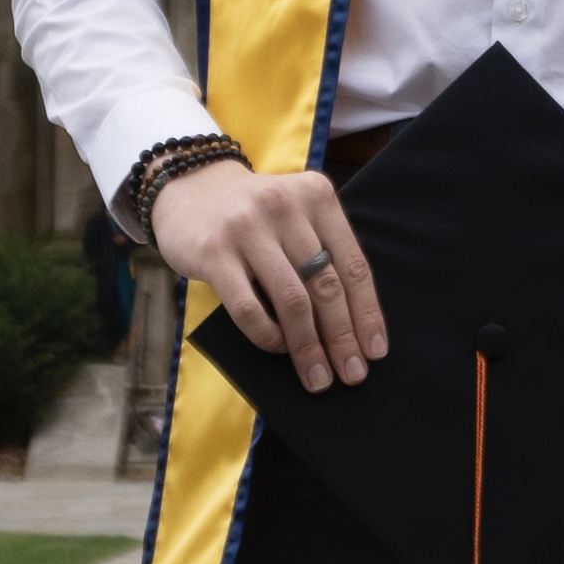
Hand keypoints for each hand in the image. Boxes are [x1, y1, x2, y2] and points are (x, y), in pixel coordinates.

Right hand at [150, 160, 386, 392]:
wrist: (188, 187)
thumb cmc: (254, 215)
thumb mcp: (296, 215)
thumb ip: (322, 251)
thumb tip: (350, 326)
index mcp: (317, 196)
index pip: (353, 265)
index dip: (367, 313)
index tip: (375, 351)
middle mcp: (285, 206)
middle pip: (325, 286)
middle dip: (342, 337)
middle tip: (351, 374)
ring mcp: (247, 227)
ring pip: (291, 300)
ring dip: (308, 346)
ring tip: (317, 376)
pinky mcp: (214, 251)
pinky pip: (248, 307)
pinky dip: (268, 335)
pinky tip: (278, 348)